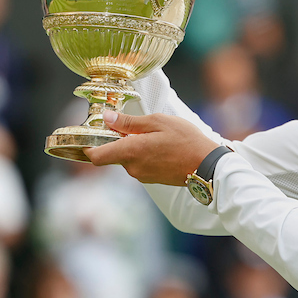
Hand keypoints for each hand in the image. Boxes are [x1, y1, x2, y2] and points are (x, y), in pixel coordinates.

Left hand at [85, 110, 220, 185]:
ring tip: (154, 134)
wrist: (208, 166)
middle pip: (113, 155)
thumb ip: (129, 122)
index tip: (92, 134)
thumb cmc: (185, 140)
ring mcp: (142, 176)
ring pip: (128, 159)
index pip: (95, 156)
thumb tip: (107, 118)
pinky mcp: (152, 179)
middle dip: (118, 141)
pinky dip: (144, 154)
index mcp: (130, 152)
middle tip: (133, 125)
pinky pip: (140, 165)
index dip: (89, 146)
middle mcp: (132, 168)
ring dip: (133, 147)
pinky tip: (161, 146)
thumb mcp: (157, 122)